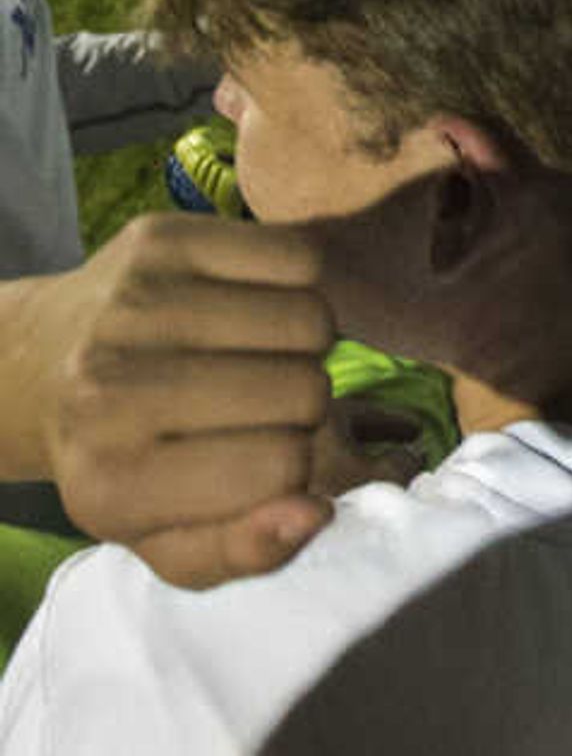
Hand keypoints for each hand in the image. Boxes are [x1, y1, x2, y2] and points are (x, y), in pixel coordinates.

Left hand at [5, 215, 335, 586]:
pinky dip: (300, 286)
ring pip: (312, 320)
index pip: (283, 468)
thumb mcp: (165, 539)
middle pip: (306, 391)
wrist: (35, 367)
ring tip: (263, 358)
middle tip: (262, 407)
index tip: (259, 463)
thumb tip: (316, 513)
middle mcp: (109, 390)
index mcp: (111, 482)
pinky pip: (299, 258)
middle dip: (305, 405)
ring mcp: (133, 305)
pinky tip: (257, 311)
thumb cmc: (121, 461)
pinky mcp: (159, 240)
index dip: (293, 469)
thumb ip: (242, 551)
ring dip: (308, 345)